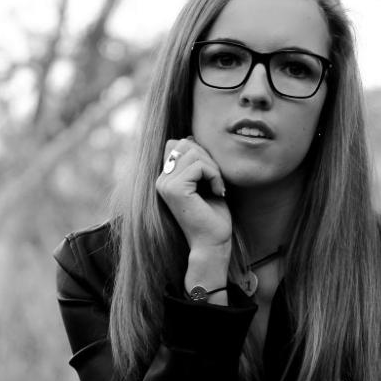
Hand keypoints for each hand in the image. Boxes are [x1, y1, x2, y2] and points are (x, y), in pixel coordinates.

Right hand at [155, 136, 230, 251]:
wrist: (212, 243)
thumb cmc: (213, 216)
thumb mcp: (204, 182)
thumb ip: (195, 162)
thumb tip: (190, 136)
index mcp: (165, 178)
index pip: (177, 144)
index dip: (199, 152)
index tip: (211, 175)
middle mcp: (161, 180)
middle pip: (185, 143)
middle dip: (207, 157)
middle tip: (216, 180)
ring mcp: (165, 184)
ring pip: (193, 152)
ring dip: (213, 168)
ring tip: (218, 187)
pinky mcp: (175, 189)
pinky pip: (199, 165)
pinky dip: (215, 175)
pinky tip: (219, 192)